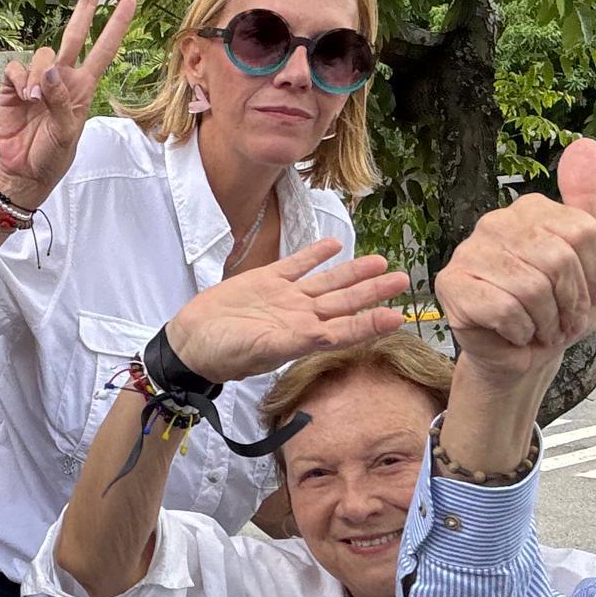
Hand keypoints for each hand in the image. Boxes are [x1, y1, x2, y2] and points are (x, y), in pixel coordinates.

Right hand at [0, 0, 139, 208]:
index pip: (103, 50)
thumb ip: (62, 101)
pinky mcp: (13, 87)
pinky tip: (22, 96)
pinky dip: (19, 79)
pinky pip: (16, 68)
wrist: (24, 172)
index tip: (128, 1)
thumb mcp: (67, 132)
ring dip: (39, 72)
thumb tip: (49, 72)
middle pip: (75, 34)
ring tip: (35, 99)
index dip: (115, 26)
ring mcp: (37, 80)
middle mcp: (62, 78)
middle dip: (86, 7)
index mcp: (83, 87)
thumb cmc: (52, 155)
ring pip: (42, 54)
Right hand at [162, 239, 412, 384]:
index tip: (399, 316)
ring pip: (327, 282)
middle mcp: (300, 316)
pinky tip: (334, 245)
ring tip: (380, 262)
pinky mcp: (267, 280)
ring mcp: (285, 297)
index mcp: (303, 337)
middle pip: (344, 302)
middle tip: (403, 279)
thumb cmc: (225, 352)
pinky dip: (315, 255)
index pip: (346, 329)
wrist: (192, 339)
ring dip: (353, 272)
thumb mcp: (261, 350)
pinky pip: (297, 265)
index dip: (372, 323)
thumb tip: (325, 335)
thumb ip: (294, 340)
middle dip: (373, 291)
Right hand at [434, 139, 595, 382]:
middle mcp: (496, 221)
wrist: (527, 355)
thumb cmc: (560, 307)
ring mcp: (469, 250)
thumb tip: (585, 144)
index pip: (583, 232)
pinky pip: (504, 308)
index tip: (587, 297)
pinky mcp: (451, 283)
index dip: (595, 276)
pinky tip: (515, 332)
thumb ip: (590, 201)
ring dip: (546, 322)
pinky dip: (520, 331)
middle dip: (570, 303)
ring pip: (531, 287)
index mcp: (531, 209)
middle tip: (562, 319)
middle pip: (558, 259)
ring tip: (540, 327)